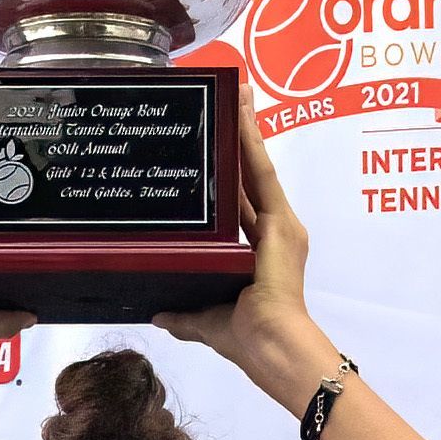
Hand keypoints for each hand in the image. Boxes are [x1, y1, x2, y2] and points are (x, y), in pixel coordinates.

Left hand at [151, 86, 319, 378]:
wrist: (270, 346)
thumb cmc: (245, 340)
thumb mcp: (204, 321)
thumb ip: (183, 314)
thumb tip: (159, 313)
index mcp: (259, 254)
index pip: (244, 204)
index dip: (235, 174)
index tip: (226, 145)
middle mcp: (274, 233)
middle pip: (254, 176)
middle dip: (245, 139)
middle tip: (237, 102)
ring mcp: (281, 225)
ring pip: (258, 167)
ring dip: (249, 129)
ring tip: (240, 92)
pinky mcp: (281, 222)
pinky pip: (261, 173)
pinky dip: (252, 142)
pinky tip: (243, 114)